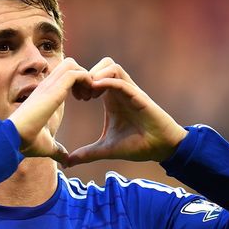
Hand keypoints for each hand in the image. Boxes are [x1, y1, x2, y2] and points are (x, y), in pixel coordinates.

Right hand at [9, 57, 92, 166]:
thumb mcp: (47, 146)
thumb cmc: (26, 142)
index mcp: (46, 95)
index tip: (85, 100)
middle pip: (70, 64)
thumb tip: (65, 161)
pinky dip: (87, 80)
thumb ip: (58, 150)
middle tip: (89, 96)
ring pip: (73, 64)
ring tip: (89, 96)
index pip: (64, 75)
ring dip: (86, 76)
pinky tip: (88, 98)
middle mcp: (47, 86)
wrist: (14, 138)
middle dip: (84, 75)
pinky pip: (76, 73)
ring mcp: (49, 85)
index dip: (79, 83)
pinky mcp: (54, 88)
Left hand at [66, 57, 187, 166]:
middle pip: (101, 65)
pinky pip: (121, 80)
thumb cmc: (137, 145)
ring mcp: (129, 91)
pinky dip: (108, 81)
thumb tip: (68, 163)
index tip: (76, 98)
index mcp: (110, 98)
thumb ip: (87, 154)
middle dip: (87, 75)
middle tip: (82, 95)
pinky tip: (96, 93)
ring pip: (110, 65)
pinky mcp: (138, 96)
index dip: (81, 82)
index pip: (94, 76)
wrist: (160, 148)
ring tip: (90, 95)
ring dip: (97, 75)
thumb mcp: (105, 149)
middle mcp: (119, 91)